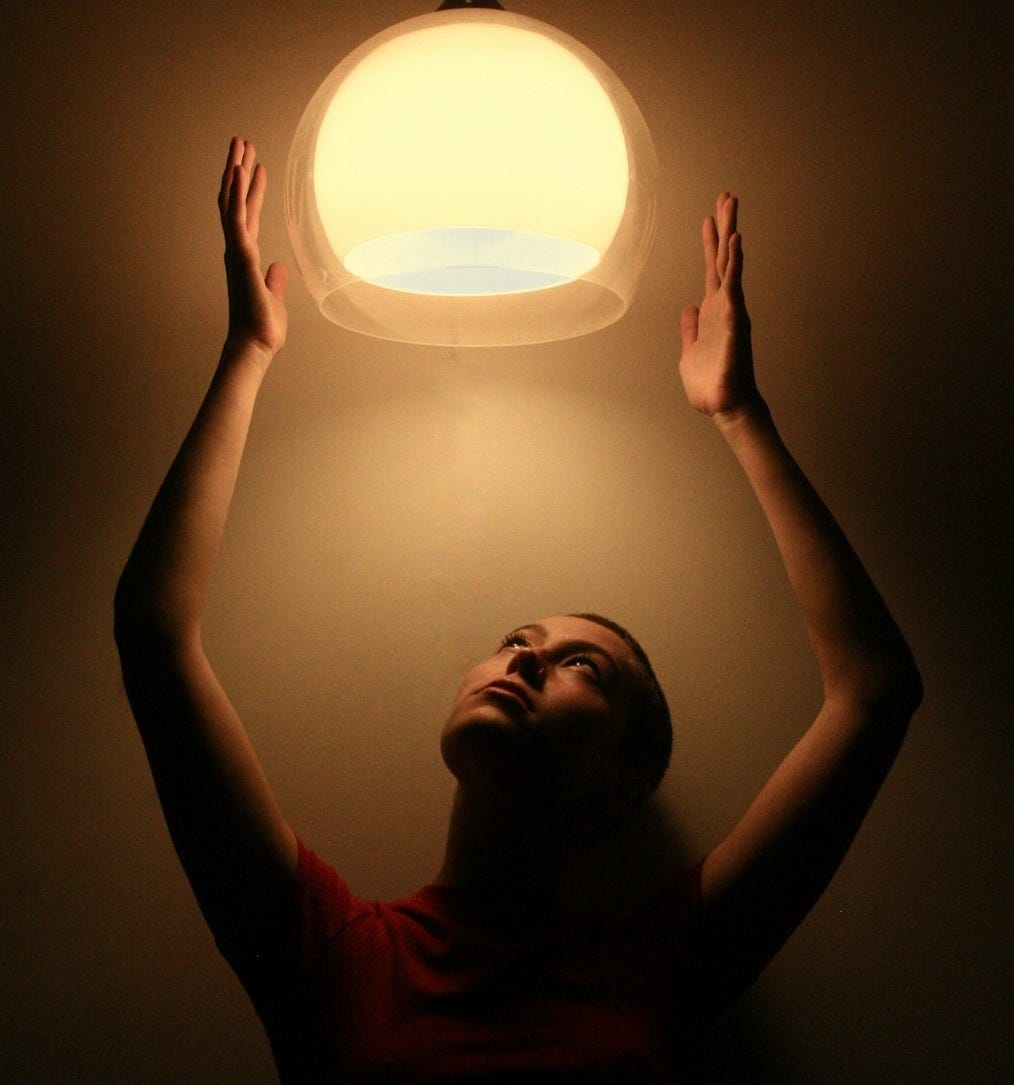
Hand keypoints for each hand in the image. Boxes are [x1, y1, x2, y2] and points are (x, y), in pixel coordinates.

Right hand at [218, 138, 287, 363]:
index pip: (248, 215)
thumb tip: (277, 268)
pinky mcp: (241, 255)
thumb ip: (274, 281)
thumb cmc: (262, 327)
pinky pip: (236, 218)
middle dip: (238, 170)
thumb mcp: (274, 298)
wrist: (255, 345)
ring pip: (232, 202)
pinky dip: (237, 193)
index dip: (251, 191)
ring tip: (240, 145)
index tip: (256, 167)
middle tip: (242, 143)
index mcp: (246, 257)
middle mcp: (237, 249)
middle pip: (235, 201)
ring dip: (235, 172)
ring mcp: (237, 250)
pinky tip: (239, 171)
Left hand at [678, 193, 758, 419]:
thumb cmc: (710, 382)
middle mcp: (725, 306)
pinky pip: (734, 286)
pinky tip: (735, 242)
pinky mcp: (734, 322)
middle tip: (727, 195)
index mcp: (713, 311)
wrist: (723, 405)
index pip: (712, 269)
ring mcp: (731, 312)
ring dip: (730, 235)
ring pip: (731, 265)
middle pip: (724, 258)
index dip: (711, 243)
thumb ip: (690, 328)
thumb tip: (689, 309)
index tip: (710, 217)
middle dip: (725, 226)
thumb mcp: (690, 350)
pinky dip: (735, 264)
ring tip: (731, 206)